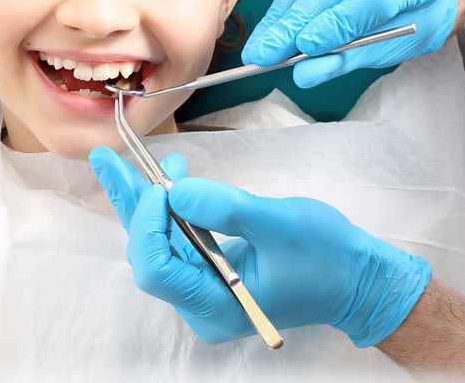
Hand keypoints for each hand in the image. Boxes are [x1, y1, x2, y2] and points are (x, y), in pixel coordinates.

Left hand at [89, 147, 430, 346]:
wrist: (360, 278)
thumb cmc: (328, 256)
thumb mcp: (278, 224)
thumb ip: (224, 208)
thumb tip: (173, 191)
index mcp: (217, 307)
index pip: (157, 269)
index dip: (148, 225)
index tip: (161, 187)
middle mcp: (202, 305)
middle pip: (149, 252)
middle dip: (131, 202)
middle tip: (105, 158)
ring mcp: (206, 291)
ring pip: (160, 242)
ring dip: (147, 199)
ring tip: (129, 160)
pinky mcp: (212, 273)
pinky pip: (179, 239)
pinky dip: (171, 206)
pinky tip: (169, 177)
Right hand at [241, 0, 456, 87]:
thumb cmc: (411, 10)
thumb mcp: (396, 43)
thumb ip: (352, 57)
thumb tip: (305, 74)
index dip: (336, 23)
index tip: (305, 48)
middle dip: (296, 20)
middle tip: (267, 52)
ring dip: (284, 8)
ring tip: (264, 40)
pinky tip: (278, 15)